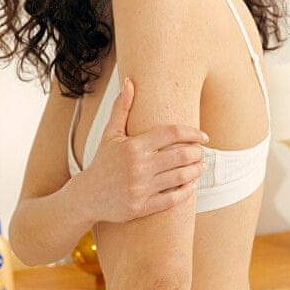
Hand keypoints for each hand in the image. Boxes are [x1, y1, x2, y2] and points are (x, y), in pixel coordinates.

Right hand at [81, 77, 206, 222]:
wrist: (86, 196)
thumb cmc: (102, 162)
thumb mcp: (110, 133)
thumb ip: (122, 107)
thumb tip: (130, 81)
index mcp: (133, 146)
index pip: (172, 133)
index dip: (192, 132)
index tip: (203, 136)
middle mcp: (138, 166)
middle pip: (181, 155)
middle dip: (197, 152)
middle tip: (202, 152)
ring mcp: (140, 188)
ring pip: (181, 177)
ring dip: (196, 170)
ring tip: (200, 166)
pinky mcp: (141, 207)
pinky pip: (173, 199)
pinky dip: (187, 191)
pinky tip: (191, 184)